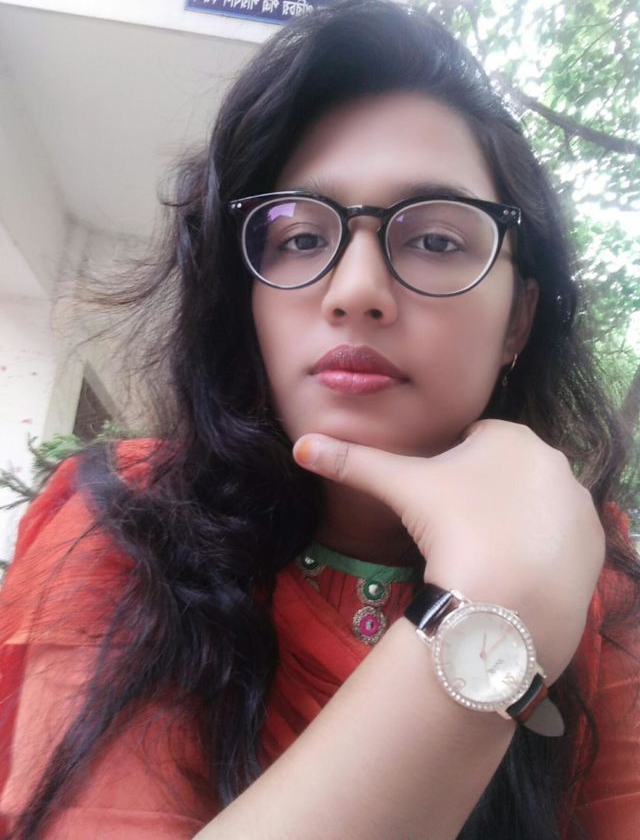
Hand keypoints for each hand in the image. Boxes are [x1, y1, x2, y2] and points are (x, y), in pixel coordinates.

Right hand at [293, 420, 604, 682]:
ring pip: (534, 504)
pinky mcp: (594, 542)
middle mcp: (553, 459)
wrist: (506, 596)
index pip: (473, 441)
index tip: (438, 502)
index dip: (450, 470)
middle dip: (483, 493)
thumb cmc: (452, 526)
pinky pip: (560, 538)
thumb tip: (300, 446)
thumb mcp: (399, 488)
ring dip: (512, 520)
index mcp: (509, 435)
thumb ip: (351, 463)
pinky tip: (516, 571)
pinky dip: (540, 549)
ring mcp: (579, 502)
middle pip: (505, 472)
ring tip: (485, 555)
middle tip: (457, 531)